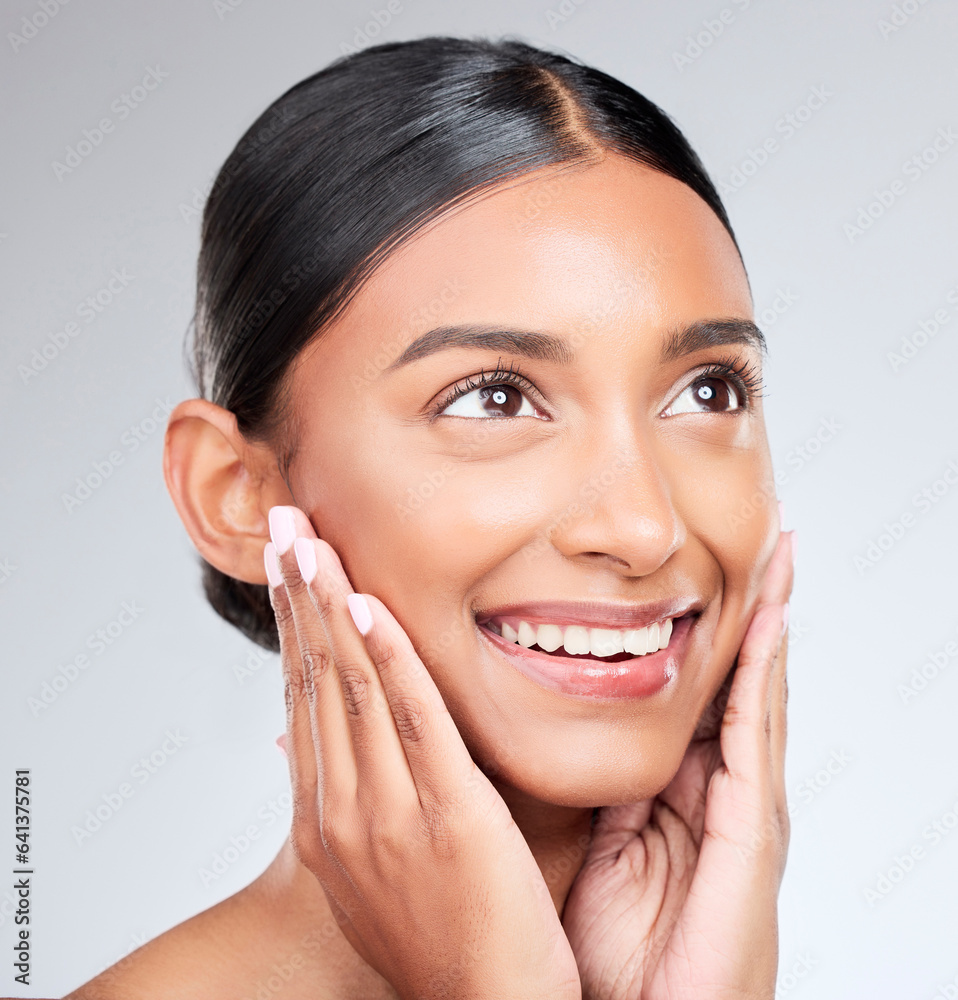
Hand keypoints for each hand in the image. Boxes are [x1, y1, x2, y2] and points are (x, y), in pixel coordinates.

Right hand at [263, 506, 581, 999]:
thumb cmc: (435, 939)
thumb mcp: (368, 869)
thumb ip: (343, 797)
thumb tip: (305, 739)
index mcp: (326, 817)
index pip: (302, 697)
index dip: (291, 624)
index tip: (283, 566)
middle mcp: (343, 807)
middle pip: (315, 678)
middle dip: (296, 594)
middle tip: (282, 524)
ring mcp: (389, 811)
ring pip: (350, 685)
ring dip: (328, 603)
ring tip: (310, 539)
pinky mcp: (447, 814)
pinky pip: (411, 718)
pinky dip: (387, 655)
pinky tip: (368, 603)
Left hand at [561, 529, 794, 999]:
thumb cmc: (620, 956)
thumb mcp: (603, 847)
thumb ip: (607, 788)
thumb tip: (579, 731)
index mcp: (682, 789)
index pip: (699, 688)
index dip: (706, 627)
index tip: (708, 564)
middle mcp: (722, 788)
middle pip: (739, 676)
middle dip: (754, 605)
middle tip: (766, 532)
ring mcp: (745, 805)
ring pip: (758, 690)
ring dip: (769, 619)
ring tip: (778, 552)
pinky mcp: (751, 828)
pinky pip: (755, 734)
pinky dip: (764, 675)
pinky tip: (768, 624)